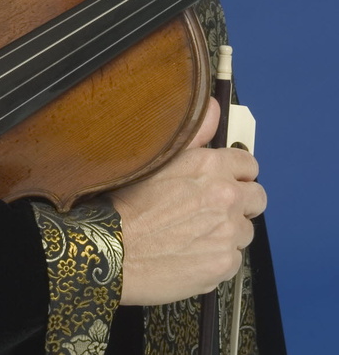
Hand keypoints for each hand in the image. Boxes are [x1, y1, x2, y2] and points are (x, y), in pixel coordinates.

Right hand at [110, 98, 266, 305]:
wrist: (116, 248)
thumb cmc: (131, 202)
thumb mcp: (161, 157)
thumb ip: (196, 134)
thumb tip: (216, 110)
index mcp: (212, 166)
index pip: (250, 165)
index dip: (238, 174)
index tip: (228, 181)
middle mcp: (227, 197)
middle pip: (257, 198)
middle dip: (241, 203)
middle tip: (215, 209)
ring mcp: (228, 233)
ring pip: (245, 231)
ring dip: (228, 232)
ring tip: (197, 232)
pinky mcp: (225, 264)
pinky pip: (233, 259)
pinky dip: (218, 258)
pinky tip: (193, 252)